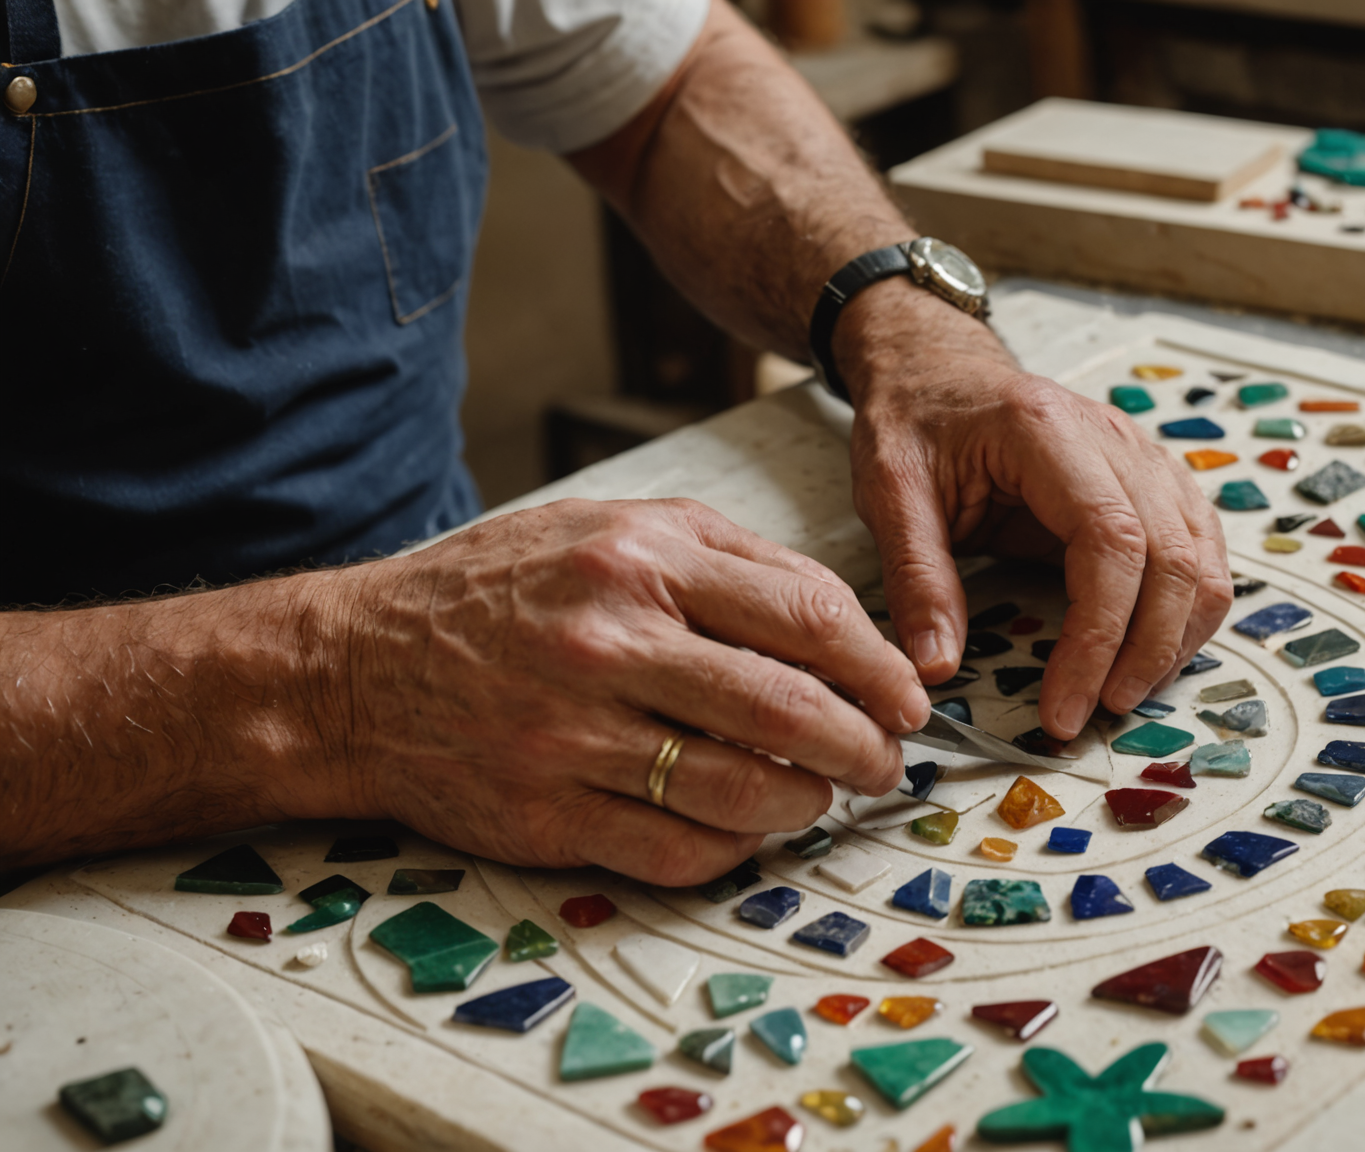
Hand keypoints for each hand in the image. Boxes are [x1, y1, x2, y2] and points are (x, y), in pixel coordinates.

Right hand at [335, 498, 927, 884]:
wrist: (352, 668)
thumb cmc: (500, 593)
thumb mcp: (611, 528)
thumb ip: (727, 561)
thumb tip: (844, 622)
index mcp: (640, 557)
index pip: (808, 617)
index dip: (880, 668)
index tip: (907, 697)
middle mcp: (609, 642)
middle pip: (790, 709)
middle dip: (864, 746)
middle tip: (885, 761)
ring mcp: (574, 734)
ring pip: (743, 790)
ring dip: (809, 803)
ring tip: (823, 795)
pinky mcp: (546, 812)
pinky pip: (678, 848)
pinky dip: (735, 846)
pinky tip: (748, 828)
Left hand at [835, 282, 1235, 739]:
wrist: (941, 369)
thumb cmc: (917, 422)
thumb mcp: (890, 490)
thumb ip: (916, 577)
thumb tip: (936, 667)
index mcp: (1048, 433)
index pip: (1112, 540)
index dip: (1099, 635)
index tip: (1064, 704)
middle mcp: (1116, 441)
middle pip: (1171, 558)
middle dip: (1143, 651)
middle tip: (1093, 716)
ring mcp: (1146, 458)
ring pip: (1201, 560)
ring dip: (1174, 640)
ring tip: (1121, 697)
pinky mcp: (1156, 482)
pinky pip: (1200, 553)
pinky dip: (1187, 613)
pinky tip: (1148, 655)